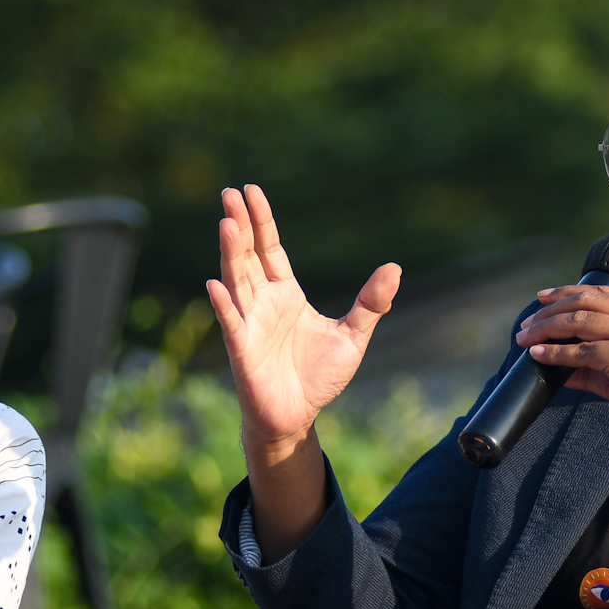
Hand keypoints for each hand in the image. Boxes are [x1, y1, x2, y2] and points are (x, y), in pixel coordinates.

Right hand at [206, 185, 400, 450]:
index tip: (250, 191)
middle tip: (229, 193)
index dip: (261, 221)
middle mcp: (263, 303)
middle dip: (240, 225)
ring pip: (237, 281)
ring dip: (231, 254)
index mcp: (286, 293)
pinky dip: (224, 304)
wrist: (299, 417)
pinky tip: (214, 284)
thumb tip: (394, 269)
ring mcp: (250, 324)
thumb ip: (371, 303)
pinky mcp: (242, 350)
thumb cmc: (319, 377)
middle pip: (248, 256)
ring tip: (226, 224)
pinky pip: (231, 323)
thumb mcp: (353, 336)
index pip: (269, 249)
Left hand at [516, 285, 608, 461]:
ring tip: (525, 337)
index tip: (544, 297)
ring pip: (580, 321)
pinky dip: (556, 352)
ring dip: (546, 328)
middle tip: (527, 321)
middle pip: (586, 302)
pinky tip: (539, 355)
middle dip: (551, 309)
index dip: (569, 292)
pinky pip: (582, 351)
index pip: (603, 293)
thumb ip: (593, 365)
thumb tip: (554, 367)